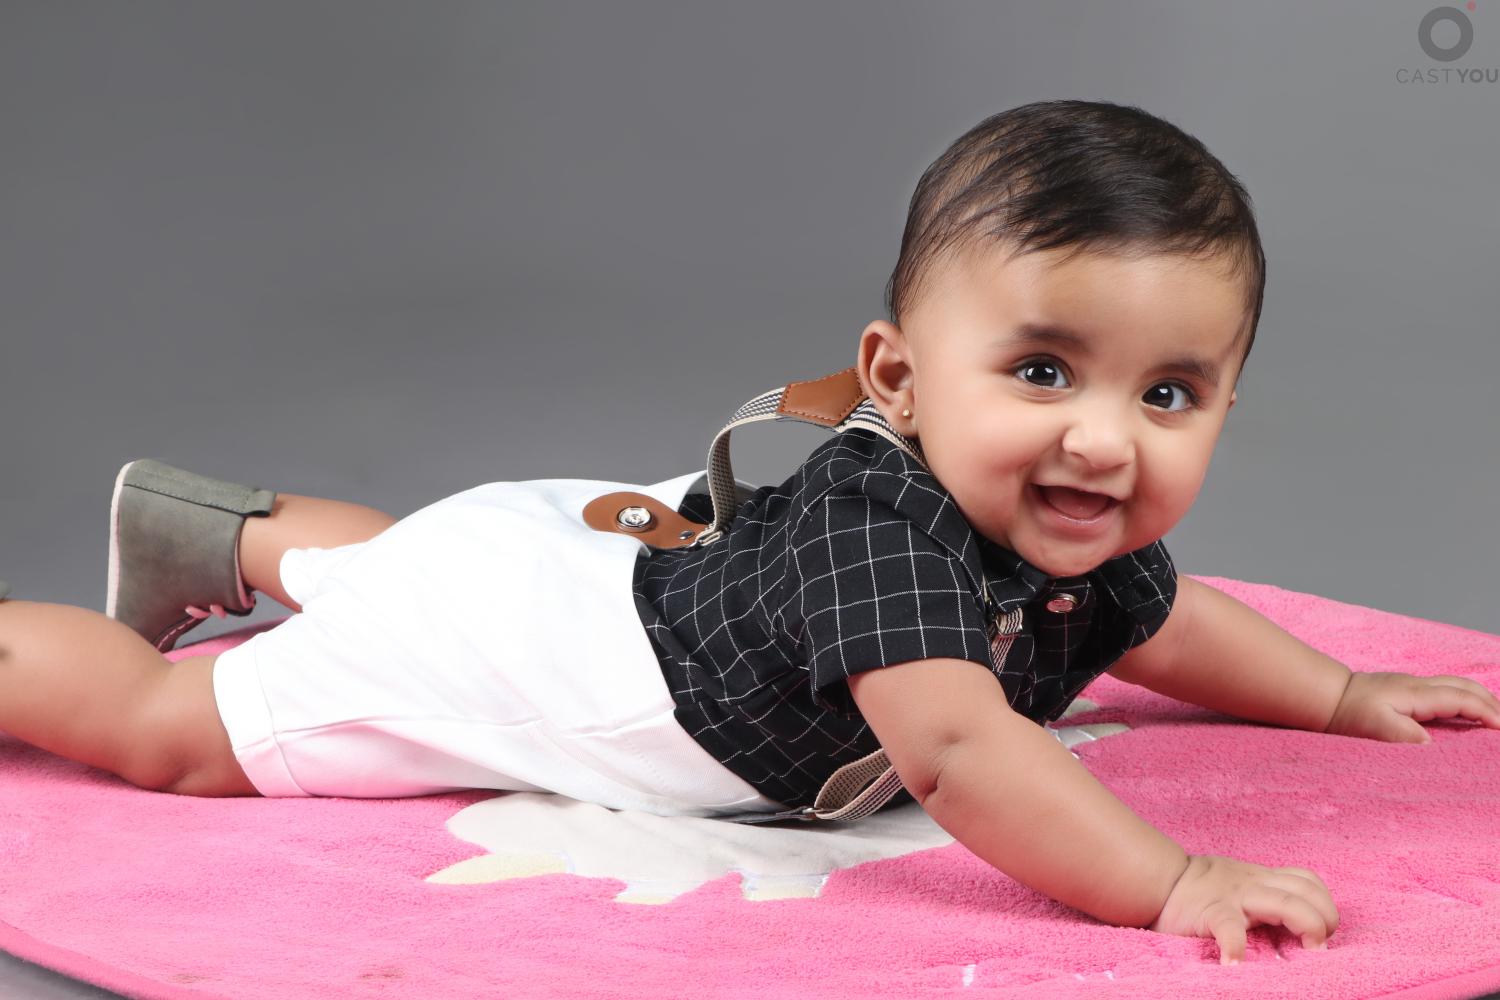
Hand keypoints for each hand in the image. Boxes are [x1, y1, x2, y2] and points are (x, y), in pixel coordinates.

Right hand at [1151, 854, 1337, 964]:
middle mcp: (1254, 883)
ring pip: (1286, 904)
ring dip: (1306, 928)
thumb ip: (1260, 896)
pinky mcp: (1212, 911)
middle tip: (1318, 950)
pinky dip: (1238, 950)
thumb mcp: (1236, 883)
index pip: (1307, 881)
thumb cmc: (1197, 889)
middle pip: (1307, 891)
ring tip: (1304, 959)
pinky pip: (1231, 930)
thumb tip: (1291, 930)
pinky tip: (1236, 968)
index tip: (1322, 935)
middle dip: (1324, 920)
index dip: (1324, 906)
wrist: (1156, 880)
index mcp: (1261, 878)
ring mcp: (1235, 896)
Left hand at [1323, 671, 1499, 742]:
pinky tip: (1465, 711)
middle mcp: (1418, 685)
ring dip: (1480, 698)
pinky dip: (1464, 699)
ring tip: (1495, 716)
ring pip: (1456, 685)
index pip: (1462, 699)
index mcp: (1416, 694)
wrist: (1326, 696)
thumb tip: (1432, 743)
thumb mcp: (1375, 727)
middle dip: (1492, 703)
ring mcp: (1412, 686)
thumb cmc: (1348, 713)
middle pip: (1465, 687)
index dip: (1487, 713)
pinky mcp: (1405, 691)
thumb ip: (1406, 734)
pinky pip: (1445, 690)